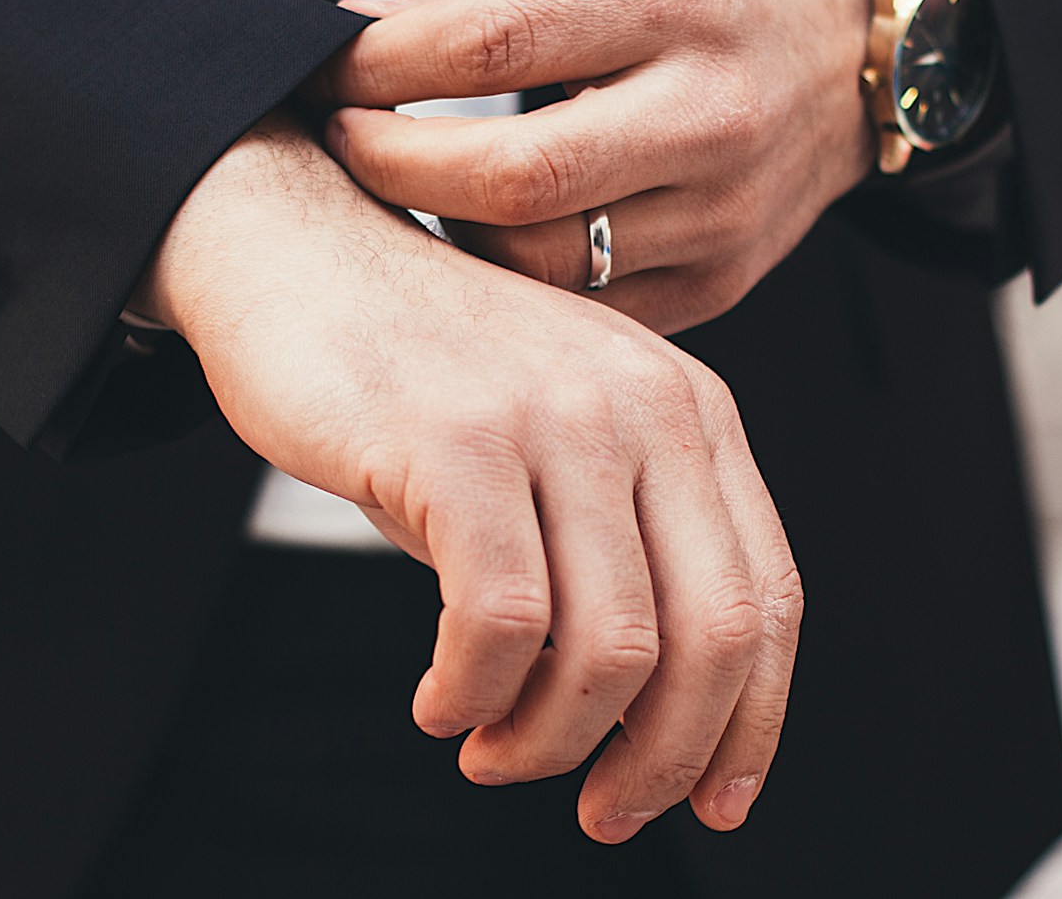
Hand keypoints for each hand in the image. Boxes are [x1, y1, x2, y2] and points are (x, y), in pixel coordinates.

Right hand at [135, 115, 803, 842]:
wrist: (293, 250)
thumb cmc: (421, 372)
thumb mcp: (558, 439)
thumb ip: (618, 546)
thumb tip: (649, 723)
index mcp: (690, 409)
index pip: (767, 598)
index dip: (751, 723)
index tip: (713, 804)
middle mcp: (643, 405)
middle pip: (709, 636)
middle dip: (661, 757)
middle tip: (601, 811)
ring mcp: (552, 417)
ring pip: (607, 648)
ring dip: (549, 740)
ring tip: (490, 748)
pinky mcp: (457, 440)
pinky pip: (500, 621)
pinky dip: (473, 693)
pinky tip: (440, 701)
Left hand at [311, 0, 874, 333]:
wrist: (849, 47)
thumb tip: (343, 36)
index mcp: (671, 0)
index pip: (492, 45)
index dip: (382, 66)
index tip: (325, 70)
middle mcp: (710, 110)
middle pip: (513, 179)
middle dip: (394, 166)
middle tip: (342, 139)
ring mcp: (722, 209)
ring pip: (542, 263)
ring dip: (445, 233)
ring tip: (405, 189)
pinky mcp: (722, 279)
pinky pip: (584, 310)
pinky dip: (512, 284)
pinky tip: (475, 237)